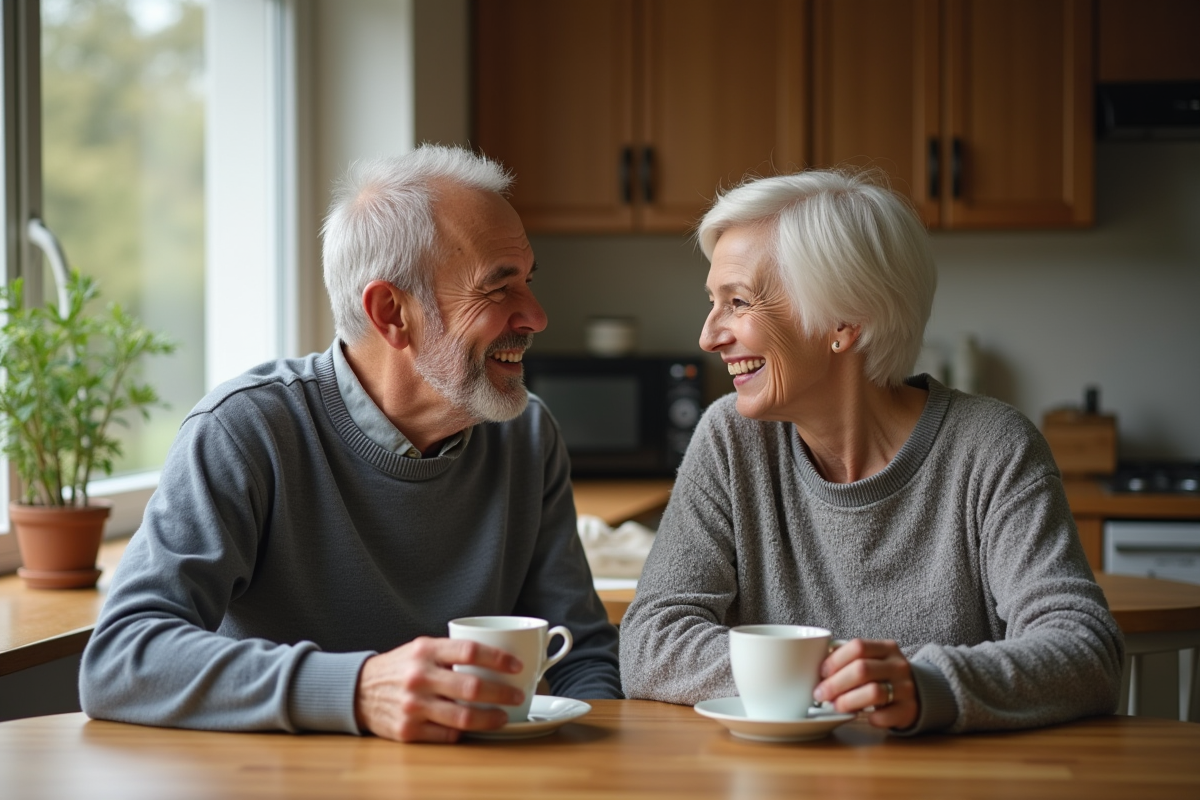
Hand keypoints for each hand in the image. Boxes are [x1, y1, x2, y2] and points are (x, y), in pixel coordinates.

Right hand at [354, 636, 524, 742]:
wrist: (359, 691)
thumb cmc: (400, 668)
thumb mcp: (421, 648)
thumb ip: (451, 651)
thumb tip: (496, 657)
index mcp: (425, 650)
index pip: (469, 650)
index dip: (498, 659)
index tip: (517, 666)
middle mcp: (419, 677)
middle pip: (472, 686)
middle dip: (502, 693)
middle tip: (518, 695)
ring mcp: (413, 706)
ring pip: (463, 716)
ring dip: (490, 718)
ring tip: (503, 716)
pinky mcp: (408, 730)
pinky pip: (447, 734)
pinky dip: (465, 731)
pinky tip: (474, 727)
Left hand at [813, 638, 917, 729]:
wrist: (918, 693)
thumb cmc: (883, 675)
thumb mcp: (872, 659)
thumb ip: (849, 658)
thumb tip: (815, 665)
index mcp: (886, 648)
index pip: (858, 646)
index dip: (836, 659)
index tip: (821, 672)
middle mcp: (898, 666)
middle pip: (862, 669)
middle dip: (835, 683)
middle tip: (820, 694)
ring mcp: (906, 688)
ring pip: (873, 692)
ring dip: (848, 701)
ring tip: (835, 706)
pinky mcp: (909, 710)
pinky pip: (885, 715)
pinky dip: (869, 717)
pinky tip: (860, 716)